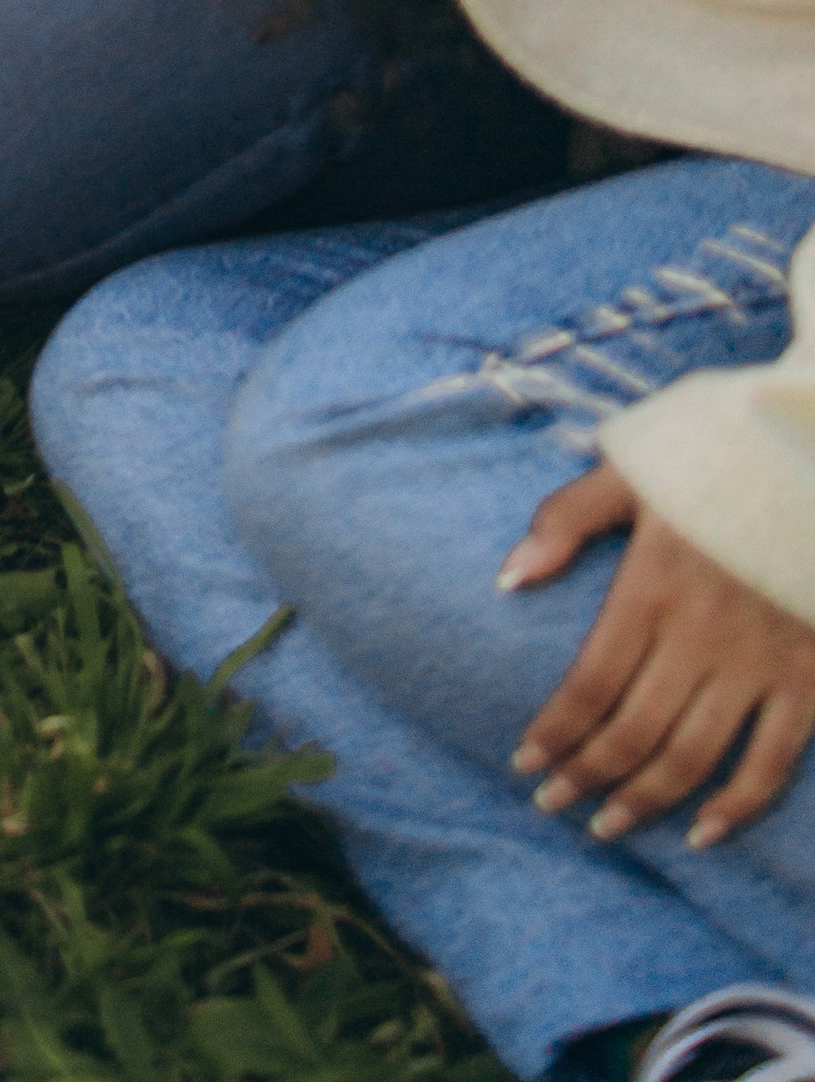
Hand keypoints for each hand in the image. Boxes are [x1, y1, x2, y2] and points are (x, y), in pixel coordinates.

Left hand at [504, 459, 814, 846]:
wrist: (807, 461)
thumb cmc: (712, 463)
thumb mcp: (632, 470)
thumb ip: (566, 519)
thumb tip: (509, 578)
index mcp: (652, 585)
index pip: (590, 683)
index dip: (554, 731)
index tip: (524, 763)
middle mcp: (703, 634)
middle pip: (634, 730)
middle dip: (586, 776)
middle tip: (552, 804)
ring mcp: (760, 663)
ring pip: (693, 756)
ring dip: (646, 800)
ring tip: (607, 826)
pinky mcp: (809, 680)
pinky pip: (773, 762)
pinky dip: (739, 805)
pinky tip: (702, 832)